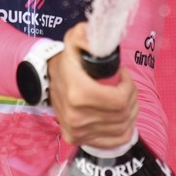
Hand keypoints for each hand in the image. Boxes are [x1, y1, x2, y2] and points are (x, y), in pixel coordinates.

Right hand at [47, 22, 136, 147]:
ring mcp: (78, 132)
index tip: (122, 75)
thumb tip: (96, 41)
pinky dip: (125, 129)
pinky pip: (117, 140)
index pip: (120, 99)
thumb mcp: (74, 40)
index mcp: (78, 93)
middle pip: (123, 113)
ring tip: (122, 98)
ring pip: (123, 126)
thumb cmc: (66, 61)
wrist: (44, 81)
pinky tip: (120, 116)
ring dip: (130, 111)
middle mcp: (77, 117)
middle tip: (125, 86)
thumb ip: (85, 35)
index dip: (129, 86)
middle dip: (131, 97)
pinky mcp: (78, 140)